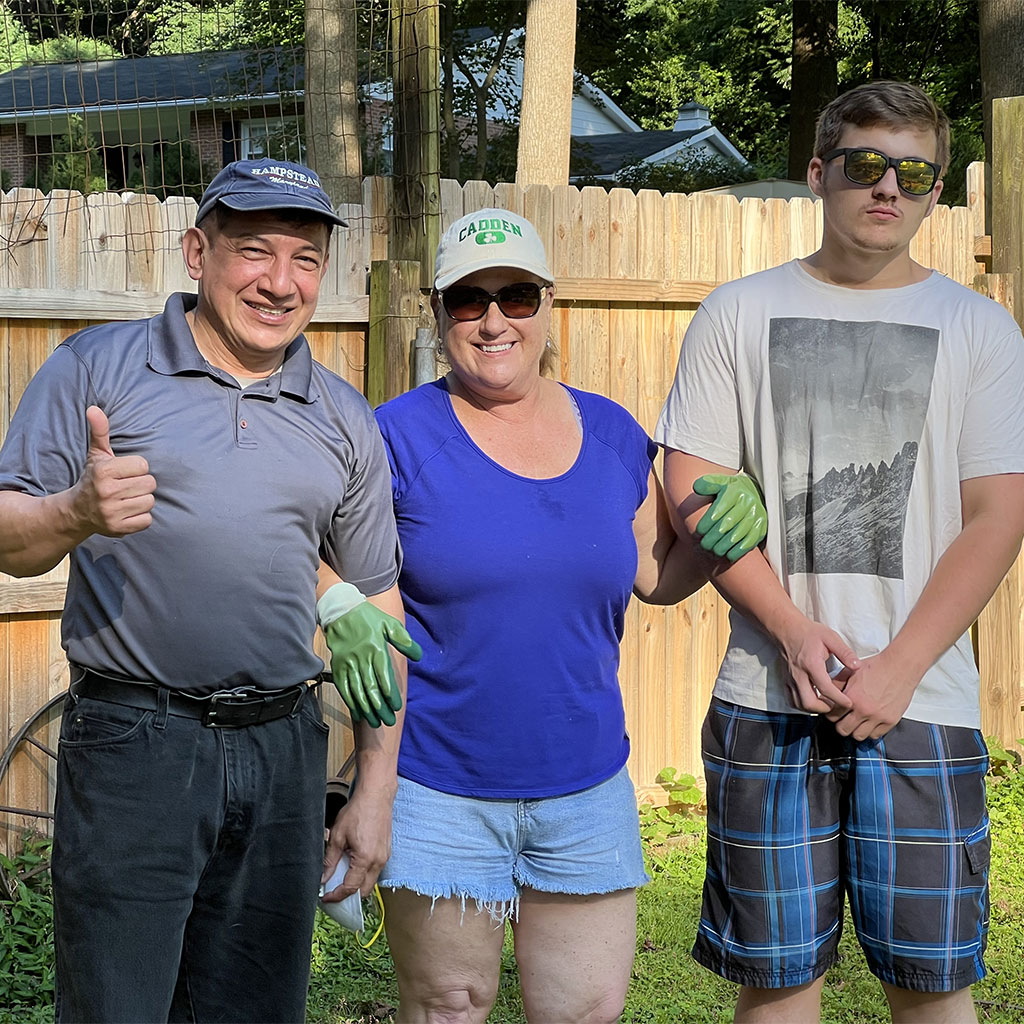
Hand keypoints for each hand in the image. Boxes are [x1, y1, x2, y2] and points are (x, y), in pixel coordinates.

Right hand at [71, 406, 155, 536]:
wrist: (77, 512)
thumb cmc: (94, 479)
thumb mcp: (96, 455)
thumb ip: (100, 432)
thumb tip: (94, 408)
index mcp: (104, 471)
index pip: (143, 465)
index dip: (137, 469)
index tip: (123, 473)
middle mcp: (106, 492)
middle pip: (150, 484)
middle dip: (141, 484)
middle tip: (126, 487)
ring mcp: (112, 512)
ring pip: (150, 502)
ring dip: (141, 500)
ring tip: (126, 499)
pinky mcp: (118, 528)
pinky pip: (147, 520)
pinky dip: (140, 517)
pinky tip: (127, 511)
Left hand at [321, 787, 392, 900]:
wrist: (376, 796)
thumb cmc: (358, 811)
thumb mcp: (337, 836)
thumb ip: (329, 860)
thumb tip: (324, 877)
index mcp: (365, 859)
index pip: (350, 888)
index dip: (336, 896)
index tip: (327, 897)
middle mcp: (378, 861)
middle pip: (364, 891)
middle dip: (349, 895)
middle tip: (334, 891)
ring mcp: (385, 856)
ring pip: (371, 881)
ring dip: (357, 883)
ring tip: (341, 876)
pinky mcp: (386, 851)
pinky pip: (375, 870)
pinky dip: (364, 873)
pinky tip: (353, 864)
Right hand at [324, 601, 421, 727]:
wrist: (341, 611)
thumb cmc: (369, 619)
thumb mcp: (390, 624)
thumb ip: (404, 641)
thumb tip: (418, 655)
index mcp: (375, 649)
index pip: (383, 676)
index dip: (389, 693)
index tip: (396, 706)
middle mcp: (361, 658)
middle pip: (371, 688)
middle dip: (379, 707)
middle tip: (388, 721)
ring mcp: (348, 664)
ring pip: (357, 691)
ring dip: (366, 709)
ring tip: (375, 722)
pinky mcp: (338, 667)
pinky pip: (344, 688)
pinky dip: (350, 702)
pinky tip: (358, 712)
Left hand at [693, 473, 766, 560]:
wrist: (753, 491)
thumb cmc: (730, 490)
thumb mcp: (718, 482)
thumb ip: (707, 484)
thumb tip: (697, 487)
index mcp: (735, 491)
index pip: (719, 509)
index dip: (707, 523)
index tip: (698, 532)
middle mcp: (748, 503)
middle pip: (728, 523)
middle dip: (714, 536)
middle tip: (704, 545)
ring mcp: (756, 515)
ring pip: (739, 533)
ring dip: (725, 545)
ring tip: (714, 551)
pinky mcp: (762, 526)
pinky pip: (751, 541)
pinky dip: (739, 550)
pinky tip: (729, 555)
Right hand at [774, 611, 857, 713]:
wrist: (787, 629)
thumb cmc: (810, 633)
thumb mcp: (830, 637)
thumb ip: (845, 652)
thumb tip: (857, 666)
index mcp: (811, 664)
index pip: (825, 688)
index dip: (839, 699)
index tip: (849, 703)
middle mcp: (798, 674)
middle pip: (808, 702)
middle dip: (824, 709)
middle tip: (835, 705)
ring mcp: (790, 679)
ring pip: (798, 704)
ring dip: (813, 709)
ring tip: (825, 704)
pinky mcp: (785, 681)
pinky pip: (791, 700)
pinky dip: (802, 705)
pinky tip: (812, 700)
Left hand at [825, 650, 918, 740]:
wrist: (900, 666)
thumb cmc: (877, 666)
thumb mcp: (851, 671)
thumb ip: (838, 684)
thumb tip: (828, 693)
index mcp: (852, 697)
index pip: (832, 716)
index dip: (831, 714)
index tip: (834, 713)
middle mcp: (864, 710)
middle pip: (843, 730)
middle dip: (841, 724)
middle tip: (844, 719)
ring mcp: (878, 717)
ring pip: (858, 736)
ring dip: (855, 730)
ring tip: (857, 722)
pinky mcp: (890, 721)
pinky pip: (876, 735)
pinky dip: (870, 731)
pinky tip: (869, 722)